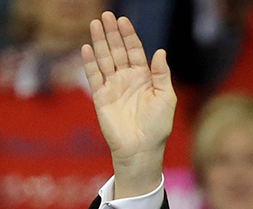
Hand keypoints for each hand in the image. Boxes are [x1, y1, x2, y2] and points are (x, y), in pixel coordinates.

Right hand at [82, 11, 175, 197]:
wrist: (141, 149)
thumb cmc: (158, 126)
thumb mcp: (165, 98)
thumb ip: (161, 74)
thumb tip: (160, 51)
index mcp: (144, 77)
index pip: (134, 51)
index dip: (129, 35)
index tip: (123, 20)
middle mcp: (127, 79)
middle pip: (117, 50)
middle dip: (112, 33)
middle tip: (106, 15)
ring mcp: (113, 87)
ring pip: (104, 59)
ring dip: (99, 42)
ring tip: (95, 24)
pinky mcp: (101, 98)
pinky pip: (93, 76)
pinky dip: (90, 63)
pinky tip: (87, 48)